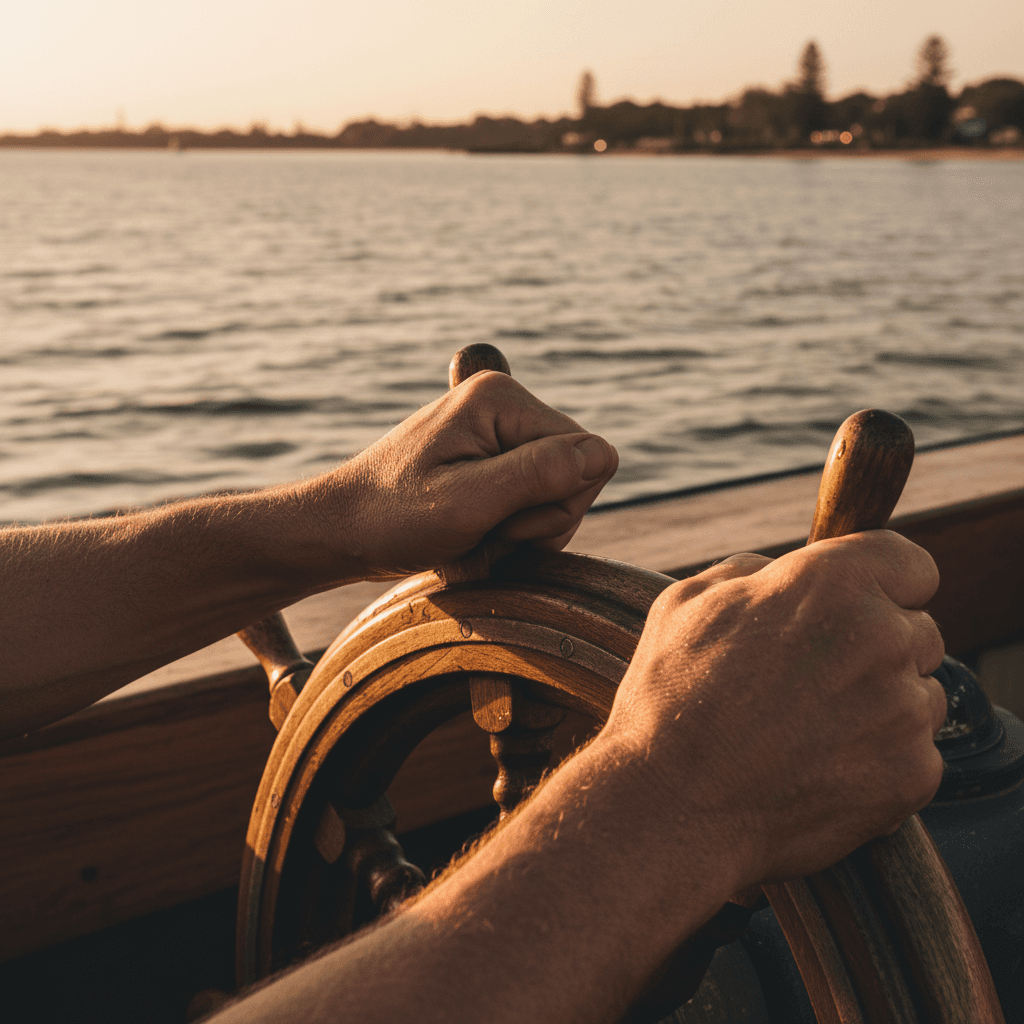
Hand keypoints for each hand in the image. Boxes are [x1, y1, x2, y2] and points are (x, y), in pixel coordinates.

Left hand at [301, 370, 617, 578]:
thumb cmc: (391, 518)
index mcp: (502, 398)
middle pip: (577, 476)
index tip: (497, 521)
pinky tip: (472, 536)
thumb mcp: (466, 502)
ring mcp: (498, 434)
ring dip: (522, 533)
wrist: (341, 533)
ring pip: (559, 496)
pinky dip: (510, 532)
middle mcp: (505, 406)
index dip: (554, 505)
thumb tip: (605, 454)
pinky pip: (534, 503)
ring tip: (471, 536)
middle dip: (536, 521)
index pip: (589, 455)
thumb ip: (538, 475)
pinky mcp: (492, 461)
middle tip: (481, 532)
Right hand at [603, 530, 946, 885]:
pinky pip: (917, 754)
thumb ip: (752, 572)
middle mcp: (881, 636)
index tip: (862, 608)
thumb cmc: (671, 699)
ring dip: (883, 706)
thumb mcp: (689, 603)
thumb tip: (779, 575)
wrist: (671, 805)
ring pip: (921, 694)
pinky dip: (880, 762)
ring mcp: (903, 707)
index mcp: (830, 582)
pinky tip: (821, 768)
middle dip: (877, 650)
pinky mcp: (912, 772)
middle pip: (918, 631)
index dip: (884, 585)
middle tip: (814, 681)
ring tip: (811, 731)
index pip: (911, 564)